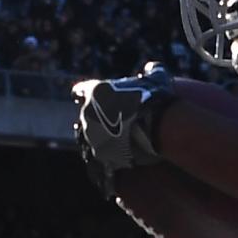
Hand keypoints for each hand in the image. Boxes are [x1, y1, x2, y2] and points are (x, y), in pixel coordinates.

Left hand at [71, 64, 174, 194]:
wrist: (157, 125)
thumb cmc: (156, 98)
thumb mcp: (157, 79)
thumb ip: (152, 71)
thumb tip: (151, 68)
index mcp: (95, 93)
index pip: (80, 91)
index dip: (83, 95)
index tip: (83, 98)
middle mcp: (87, 114)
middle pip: (85, 118)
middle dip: (94, 121)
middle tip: (108, 126)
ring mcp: (91, 136)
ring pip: (88, 140)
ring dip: (96, 143)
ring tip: (109, 148)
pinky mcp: (98, 156)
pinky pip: (95, 162)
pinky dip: (101, 166)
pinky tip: (107, 169)